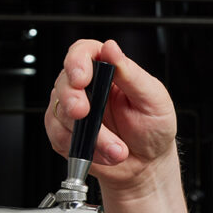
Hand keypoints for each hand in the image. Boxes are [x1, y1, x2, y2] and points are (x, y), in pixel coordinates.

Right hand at [44, 39, 178, 194]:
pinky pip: (58, 137)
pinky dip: (82, 149)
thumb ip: (131, 74)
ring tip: (117, 148)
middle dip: (72, 99)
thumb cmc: (154, 128)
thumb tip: (111, 48)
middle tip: (84, 114)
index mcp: (108, 71)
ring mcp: (73, 111)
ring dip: (90, 136)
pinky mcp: (66, 134)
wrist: (148, 164)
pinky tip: (103, 153)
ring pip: (61, 113)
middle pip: (64, 82)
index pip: (83, 53)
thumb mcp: (153, 98)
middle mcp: (88, 88)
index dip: (77, 61)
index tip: (82, 78)